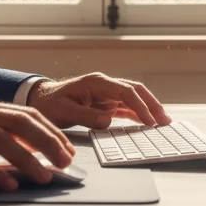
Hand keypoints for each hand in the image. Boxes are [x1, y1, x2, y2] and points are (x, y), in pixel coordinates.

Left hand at [27, 72, 170, 129]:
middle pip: (134, 90)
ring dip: (148, 108)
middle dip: (151, 104)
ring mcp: (106, 93)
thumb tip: (108, 121)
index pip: (124, 91)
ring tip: (163, 122)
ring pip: (133, 97)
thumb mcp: (63, 111)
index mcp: (96, 82)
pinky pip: (126, 106)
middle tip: (165, 120)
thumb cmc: (50, 104)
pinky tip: (147, 122)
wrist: (41, 100)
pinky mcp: (105, 103)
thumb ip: (85, 116)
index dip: (139, 106)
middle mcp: (104, 84)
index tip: (149, 121)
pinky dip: (138, 113)